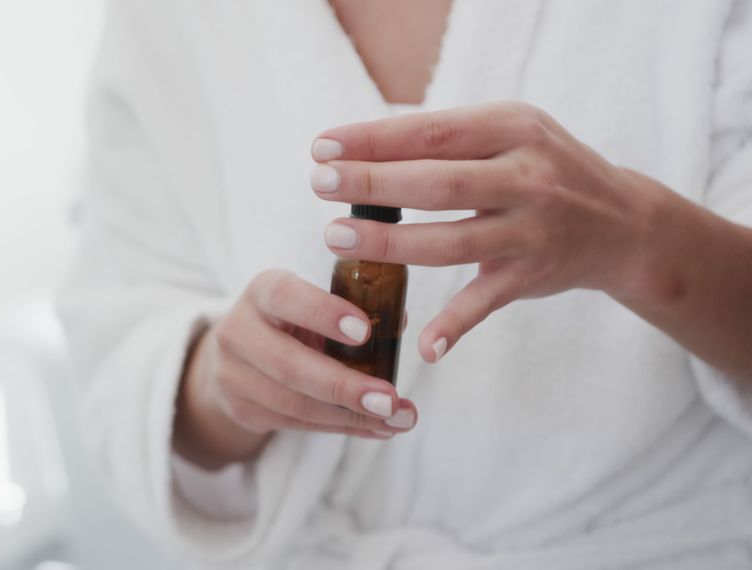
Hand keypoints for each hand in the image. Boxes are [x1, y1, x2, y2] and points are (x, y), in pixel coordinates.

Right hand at [174, 269, 417, 468]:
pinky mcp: (242, 410)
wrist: (239, 355)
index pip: (286, 297)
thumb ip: (352, 308)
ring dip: (350, 417)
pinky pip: (297, 424)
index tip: (364, 332)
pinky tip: (376, 428)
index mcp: (262, 293)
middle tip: (389, 400)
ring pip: (295, 404)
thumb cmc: (291, 321)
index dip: (324, 314)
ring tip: (395, 420)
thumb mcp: (312, 303)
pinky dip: (341, 427)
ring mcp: (234, 376)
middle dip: (344, 386)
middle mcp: (239, 331)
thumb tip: (399, 322)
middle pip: (290, 365)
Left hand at [310, 101, 665, 362]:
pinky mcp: (532, 277)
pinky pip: (486, 304)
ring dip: (390, 244)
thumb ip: (448, 139)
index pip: (432, 132)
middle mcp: (527, 178)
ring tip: (335, 238)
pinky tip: (423, 344)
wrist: (624, 223)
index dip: (374, 140)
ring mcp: (532, 231)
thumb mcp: (509, 134)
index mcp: (513, 130)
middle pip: (438, 183)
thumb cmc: (544, 169)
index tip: (322, 148)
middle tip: (319, 186)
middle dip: (373, 184)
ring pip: (452, 241)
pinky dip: (455, 326)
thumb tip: (361, 149)